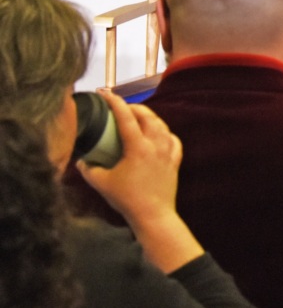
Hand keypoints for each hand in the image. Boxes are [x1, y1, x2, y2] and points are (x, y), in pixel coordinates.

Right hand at [77, 93, 202, 272]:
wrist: (153, 215)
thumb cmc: (126, 199)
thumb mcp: (101, 183)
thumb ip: (88, 169)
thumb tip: (81, 161)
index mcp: (138, 146)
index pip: (126, 117)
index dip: (114, 102)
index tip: (105, 93)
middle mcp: (156, 144)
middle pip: (147, 116)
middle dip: (133, 107)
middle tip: (120, 107)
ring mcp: (168, 152)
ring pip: (162, 125)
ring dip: (149, 117)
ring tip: (138, 117)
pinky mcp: (175, 161)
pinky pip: (173, 140)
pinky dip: (165, 133)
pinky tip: (160, 135)